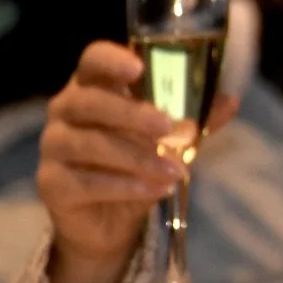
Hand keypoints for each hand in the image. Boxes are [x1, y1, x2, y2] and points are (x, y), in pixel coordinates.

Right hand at [36, 41, 237, 282]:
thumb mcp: (170, 141)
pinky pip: (87, 182)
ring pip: (90, 144)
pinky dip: (126, 186)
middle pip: (89, 101)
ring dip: (137, 157)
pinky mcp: (51, 183)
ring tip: (175, 171)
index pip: (93, 61)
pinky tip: (156, 190)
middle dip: (131, 114)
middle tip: (167, 126)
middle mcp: (65, 110)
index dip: (111, 60)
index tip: (138, 68)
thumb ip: (195, 119)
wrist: (110, 223)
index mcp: (93, 87)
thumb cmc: (137, 165)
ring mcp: (53, 147)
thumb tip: (231, 101)